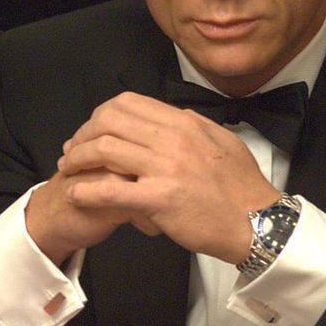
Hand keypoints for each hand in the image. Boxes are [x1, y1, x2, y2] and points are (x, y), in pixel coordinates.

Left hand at [38, 92, 278, 264]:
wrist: (256, 222)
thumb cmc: (240, 185)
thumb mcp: (222, 141)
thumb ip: (195, 125)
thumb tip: (173, 115)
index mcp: (185, 123)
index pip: (129, 103)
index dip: (101, 114)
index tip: (91, 130)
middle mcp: (172, 139)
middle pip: (109, 121)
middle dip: (83, 134)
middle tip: (73, 151)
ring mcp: (165, 168)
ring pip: (105, 150)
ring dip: (78, 159)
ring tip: (68, 170)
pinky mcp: (159, 200)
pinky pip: (111, 191)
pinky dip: (86, 190)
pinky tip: (76, 194)